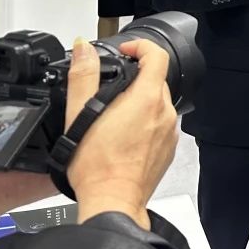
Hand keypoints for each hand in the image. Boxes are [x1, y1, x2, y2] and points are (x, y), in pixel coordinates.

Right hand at [65, 38, 178, 228]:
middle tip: (110, 88)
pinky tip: (124, 137)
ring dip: (139, 102)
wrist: (113, 202)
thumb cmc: (97, 167)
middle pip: (156, 80)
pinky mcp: (168, 149)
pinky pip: (160, 125)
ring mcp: (169, 132)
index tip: (125, 51)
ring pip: (158, 103)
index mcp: (146, 99)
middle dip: (135, 77)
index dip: (140, 47)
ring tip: (113, 116)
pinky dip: (145, 123)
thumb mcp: (80, 116)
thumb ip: (83, 77)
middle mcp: (164, 113)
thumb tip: (84, 49)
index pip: (156, 56)